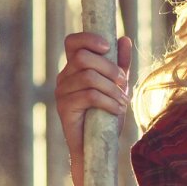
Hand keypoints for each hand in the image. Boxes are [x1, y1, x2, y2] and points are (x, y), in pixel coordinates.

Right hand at [54, 32, 131, 167]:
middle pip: (83, 57)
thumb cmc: (106, 116)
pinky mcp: (64, 108)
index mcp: (75, 68)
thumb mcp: (118, 87)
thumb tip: (124, 39)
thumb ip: (120, 64)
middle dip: (109, 68)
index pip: (72, 42)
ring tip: (124, 101)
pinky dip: (108, 102)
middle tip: (124, 83)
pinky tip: (117, 110)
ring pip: (88, 77)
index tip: (108, 47)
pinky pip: (89, 96)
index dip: (88, 38)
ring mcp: (62, 92)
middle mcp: (64, 77)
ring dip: (112, 88)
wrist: (98, 147)